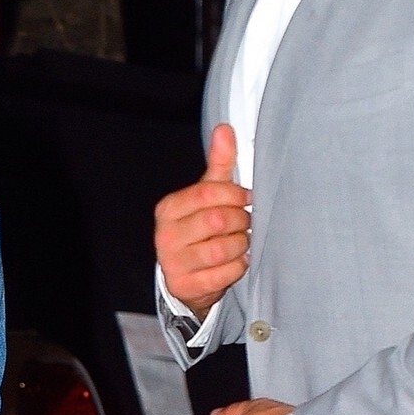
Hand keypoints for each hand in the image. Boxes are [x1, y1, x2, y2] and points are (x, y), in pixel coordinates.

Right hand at [154, 123, 250, 317]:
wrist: (185, 277)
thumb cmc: (200, 230)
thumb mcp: (207, 195)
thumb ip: (218, 163)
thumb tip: (225, 128)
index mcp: (169, 208)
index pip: (208, 193)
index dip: (235, 195)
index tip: (247, 199)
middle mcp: (166, 235)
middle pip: (218, 221)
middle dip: (240, 221)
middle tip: (245, 223)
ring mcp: (174, 263)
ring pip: (222, 249)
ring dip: (241, 245)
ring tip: (241, 242)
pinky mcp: (186, 286)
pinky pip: (224, 274)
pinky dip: (238, 267)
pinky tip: (237, 261)